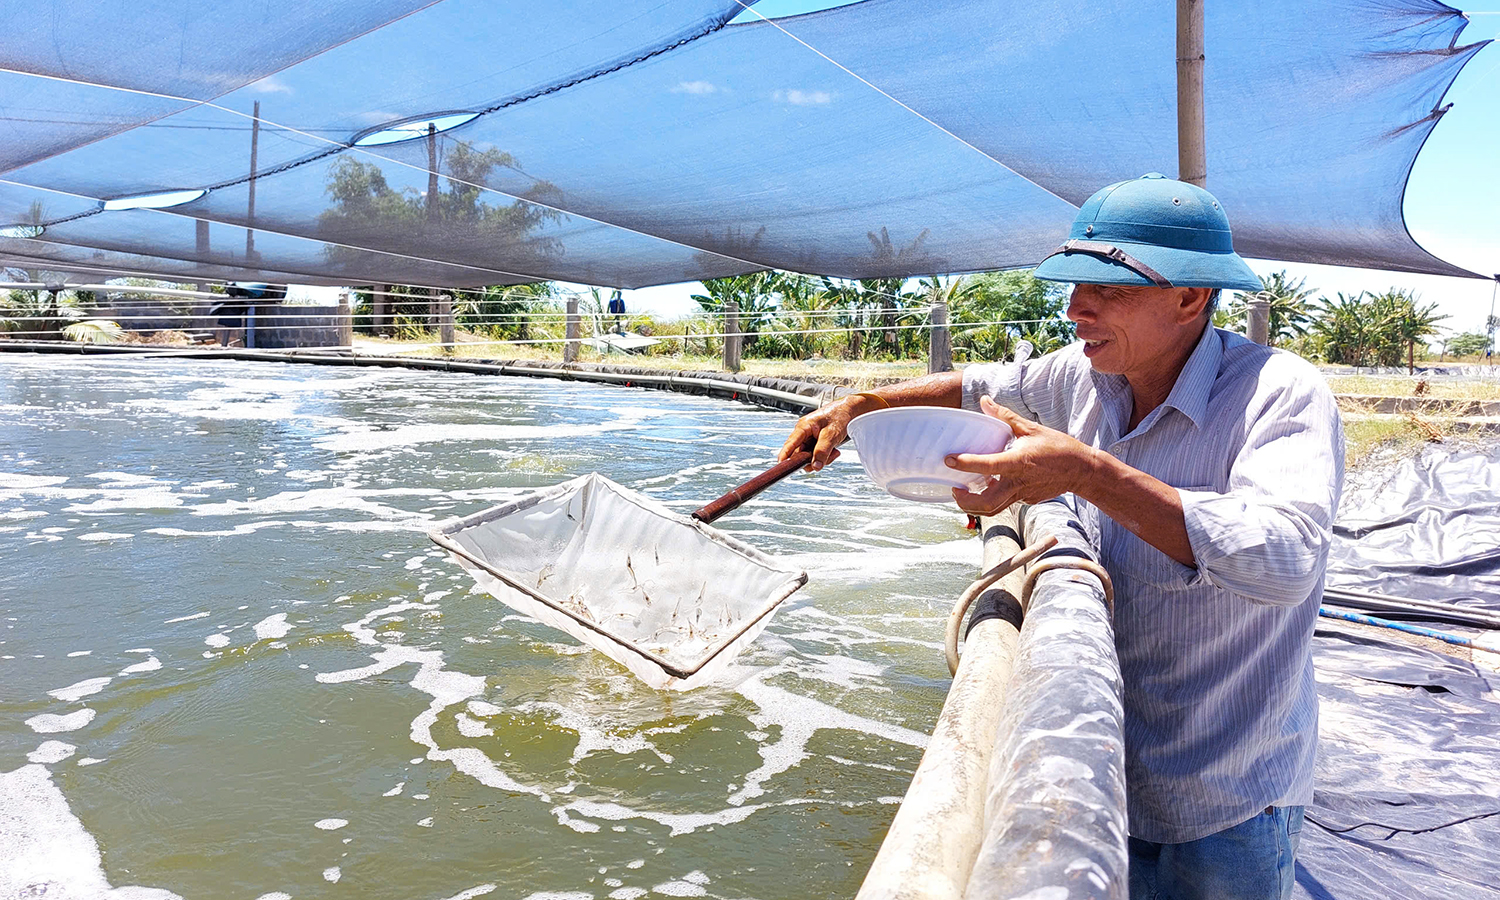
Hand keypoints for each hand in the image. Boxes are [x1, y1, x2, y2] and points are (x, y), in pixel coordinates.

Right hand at [778, 393, 883, 471]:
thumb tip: (815, 466)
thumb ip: (822, 451)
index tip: (781, 465)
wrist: (851, 411)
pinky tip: (835, 451)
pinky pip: (816, 455)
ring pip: (809, 457)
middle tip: (826, 459)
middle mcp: (804, 433)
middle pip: (800, 454)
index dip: (785, 455)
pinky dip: (826, 456)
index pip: (790, 443)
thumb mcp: (831, 435)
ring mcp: (810, 438)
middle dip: (812, 460)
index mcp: (804, 427)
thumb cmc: (839, 417)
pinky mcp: (816, 442)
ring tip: (834, 452)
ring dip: (822, 459)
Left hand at [945, 396, 1101, 514]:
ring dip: (975, 505)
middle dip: (965, 501)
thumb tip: (985, 401)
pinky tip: (991, 485)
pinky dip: (994, 497)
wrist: (1081, 469)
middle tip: (954, 489)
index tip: (948, 460)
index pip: (986, 465)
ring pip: (994, 509)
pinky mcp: (1027, 500)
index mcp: (1017, 462)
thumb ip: (1005, 416)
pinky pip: (1006, 501)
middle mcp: (1018, 482)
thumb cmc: (1058, 447)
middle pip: (986, 504)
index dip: (964, 463)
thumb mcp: (1031, 428)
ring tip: (965, 492)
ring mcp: (1022, 495)